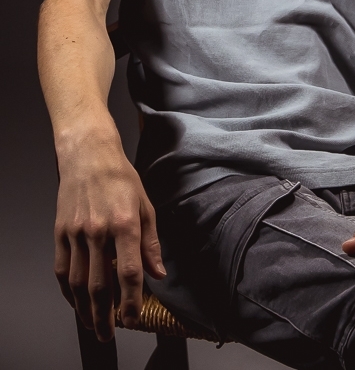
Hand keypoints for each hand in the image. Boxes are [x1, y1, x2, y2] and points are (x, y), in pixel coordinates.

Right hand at [54, 133, 165, 341]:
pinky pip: (61, 270)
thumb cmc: (120, 178)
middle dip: (106, 316)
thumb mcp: (146, 205)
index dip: (132, 301)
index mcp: (125, 224)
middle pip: (100, 285)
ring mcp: (76, 233)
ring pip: (78, 283)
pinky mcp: (60, 232)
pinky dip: (67, 292)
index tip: (134, 319)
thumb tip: (158, 273)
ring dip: (85, 310)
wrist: (88, 155)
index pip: (129, 272)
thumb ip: (151, 242)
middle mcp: (98, 231)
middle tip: (110, 335)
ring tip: (93, 326)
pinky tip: (76, 303)